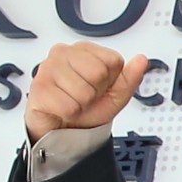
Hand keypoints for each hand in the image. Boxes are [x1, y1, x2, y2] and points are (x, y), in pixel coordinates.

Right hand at [24, 40, 149, 142]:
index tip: (98, 87)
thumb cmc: (86, 110)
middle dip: (95, 93)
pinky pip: (68, 105)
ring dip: (81, 104)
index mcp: (85, 50)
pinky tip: (61, 108)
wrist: (62, 130)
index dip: (109, 81)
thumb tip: (142, 60)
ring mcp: (48, 68)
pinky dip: (69, 113)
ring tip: (72, 103)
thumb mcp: (115, 95)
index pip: (113, 61)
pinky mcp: (39, 87)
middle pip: (98, 73)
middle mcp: (64, 53)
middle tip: (84, 97)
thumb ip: (130, 78)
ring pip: (83, 90)